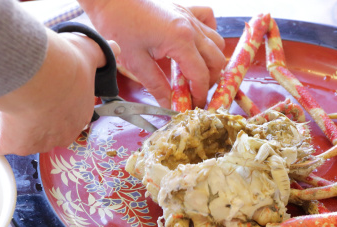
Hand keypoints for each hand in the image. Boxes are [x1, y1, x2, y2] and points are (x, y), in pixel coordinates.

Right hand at [0, 29, 118, 154]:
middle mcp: (62, 133)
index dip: (46, 96)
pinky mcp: (17, 146)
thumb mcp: (89, 53)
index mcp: (79, 114)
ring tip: (8, 91)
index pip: (61, 112)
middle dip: (26, 108)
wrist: (42, 73)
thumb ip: (101, 54)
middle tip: (20, 84)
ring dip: (7, 114)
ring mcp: (40, 142)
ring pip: (17, 131)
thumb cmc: (64, 64)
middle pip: (38, 123)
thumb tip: (113, 50)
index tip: (38, 80)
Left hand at [79, 0, 225, 107]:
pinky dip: (209, 35)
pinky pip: (209, 20)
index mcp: (180, 40)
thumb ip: (156, 85)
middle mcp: (191, 27)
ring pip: (217, 43)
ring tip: (194, 74)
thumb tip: (168, 105)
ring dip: (210, 61)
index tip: (192, 106)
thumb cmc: (118, 25)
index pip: (201, 75)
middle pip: (216, 61)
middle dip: (208, 81)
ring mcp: (190, 16)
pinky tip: (197, 46)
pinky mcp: (185, 10)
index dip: (199, 94)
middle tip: (193, 93)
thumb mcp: (136, 62)